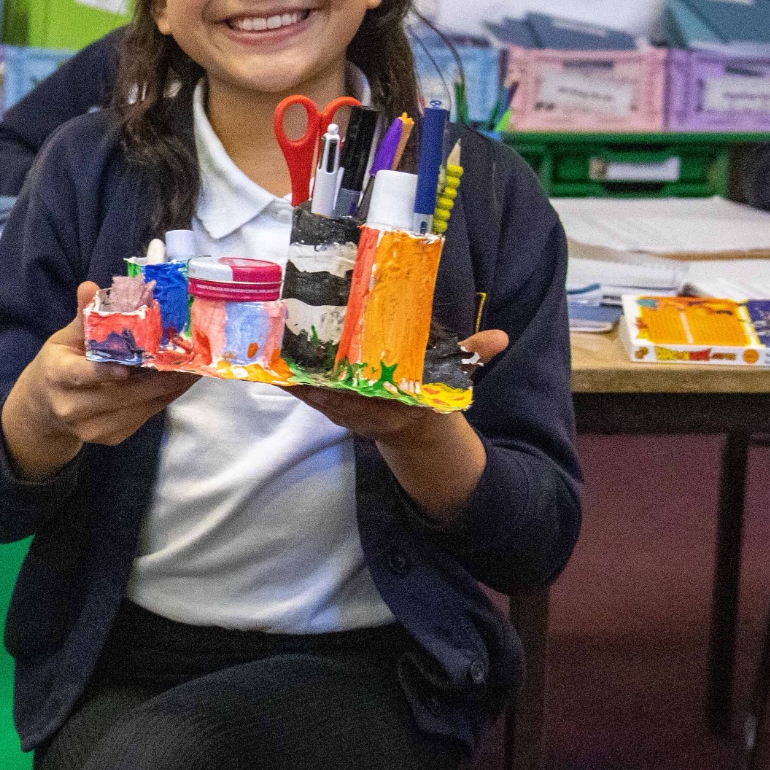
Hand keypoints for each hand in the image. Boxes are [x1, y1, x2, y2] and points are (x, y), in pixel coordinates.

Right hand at [0, 282, 197, 480]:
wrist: (44, 410)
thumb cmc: (58, 366)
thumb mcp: (63, 340)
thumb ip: (83, 317)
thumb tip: (90, 286)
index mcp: (56, 375)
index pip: (79, 374)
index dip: (104, 372)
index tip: (127, 367)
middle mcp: (72, 407)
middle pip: (119, 394)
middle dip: (156, 377)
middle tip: (187, 357)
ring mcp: (91, 427)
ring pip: (137, 407)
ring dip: (168, 388)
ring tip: (193, 368)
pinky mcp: (109, 438)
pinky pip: (143, 417)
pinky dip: (163, 399)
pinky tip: (180, 383)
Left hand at [281, 330, 508, 520]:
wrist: (413, 432)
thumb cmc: (429, 397)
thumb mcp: (452, 379)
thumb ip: (471, 356)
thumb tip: (500, 337)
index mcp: (397, 402)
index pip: (372, 390)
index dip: (353, 381)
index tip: (336, 365)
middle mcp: (366, 409)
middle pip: (336, 390)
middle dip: (315, 371)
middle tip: (295, 341)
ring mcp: (344, 409)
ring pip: (314, 390)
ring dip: (295, 370)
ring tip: (274, 343)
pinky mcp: (329, 405)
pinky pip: (306, 392)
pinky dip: (289, 378)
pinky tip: (269, 360)